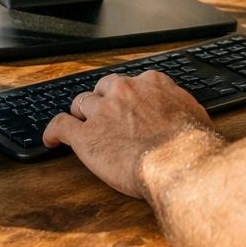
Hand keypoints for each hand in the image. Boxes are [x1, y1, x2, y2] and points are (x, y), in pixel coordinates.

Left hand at [43, 71, 218, 197]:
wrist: (179, 164)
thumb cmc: (192, 145)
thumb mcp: (194, 115)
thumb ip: (180, 108)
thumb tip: (183, 114)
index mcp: (151, 83)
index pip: (130, 82)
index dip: (125, 96)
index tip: (125, 105)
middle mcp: (124, 90)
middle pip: (102, 88)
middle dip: (101, 101)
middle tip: (103, 117)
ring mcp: (103, 111)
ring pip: (81, 103)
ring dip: (80, 115)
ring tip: (79, 126)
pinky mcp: (86, 136)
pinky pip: (60, 126)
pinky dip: (52, 132)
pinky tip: (50, 139)